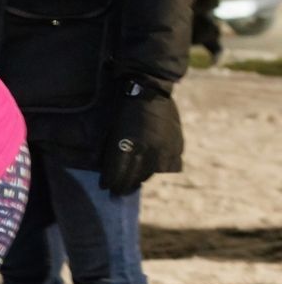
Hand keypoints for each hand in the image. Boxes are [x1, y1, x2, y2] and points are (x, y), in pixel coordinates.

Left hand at [102, 80, 181, 195]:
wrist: (149, 92)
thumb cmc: (124, 111)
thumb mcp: (111, 132)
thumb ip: (109, 154)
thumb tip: (107, 177)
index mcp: (128, 147)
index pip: (117, 175)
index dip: (110, 184)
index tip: (106, 188)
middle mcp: (147, 151)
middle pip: (134, 178)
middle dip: (124, 186)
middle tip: (118, 192)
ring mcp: (164, 149)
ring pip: (150, 174)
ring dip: (140, 178)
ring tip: (133, 181)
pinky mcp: (176, 145)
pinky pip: (167, 164)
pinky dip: (157, 167)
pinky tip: (150, 167)